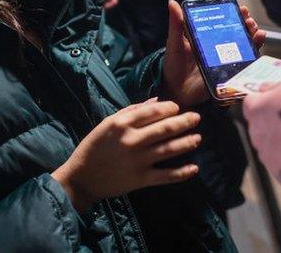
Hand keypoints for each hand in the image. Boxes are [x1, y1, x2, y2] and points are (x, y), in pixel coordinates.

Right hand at [51, 100, 201, 211]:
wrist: (82, 177)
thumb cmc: (94, 147)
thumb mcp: (108, 123)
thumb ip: (132, 111)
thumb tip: (157, 101)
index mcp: (122, 124)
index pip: (153, 111)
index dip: (169, 108)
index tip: (178, 108)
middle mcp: (132, 140)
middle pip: (165, 129)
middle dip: (184, 122)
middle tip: (197, 118)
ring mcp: (137, 161)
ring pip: (168, 150)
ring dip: (186, 143)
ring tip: (198, 138)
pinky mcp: (140, 179)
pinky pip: (165, 176)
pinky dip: (181, 173)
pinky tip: (194, 168)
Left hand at [161, 0, 266, 105]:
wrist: (177, 91)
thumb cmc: (174, 65)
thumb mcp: (175, 42)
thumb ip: (176, 23)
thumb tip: (172, 2)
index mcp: (207, 37)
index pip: (224, 22)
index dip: (234, 14)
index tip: (240, 8)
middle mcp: (219, 46)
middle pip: (238, 31)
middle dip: (246, 23)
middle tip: (248, 19)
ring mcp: (226, 59)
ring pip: (245, 44)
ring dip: (253, 34)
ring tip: (254, 28)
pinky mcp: (231, 72)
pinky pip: (246, 61)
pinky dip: (255, 50)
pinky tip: (258, 41)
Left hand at [242, 75, 280, 190]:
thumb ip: (278, 86)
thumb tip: (265, 88)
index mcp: (257, 109)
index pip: (251, 104)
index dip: (265, 103)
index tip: (278, 103)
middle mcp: (257, 134)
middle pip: (260, 128)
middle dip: (274, 125)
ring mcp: (268, 157)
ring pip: (271, 148)